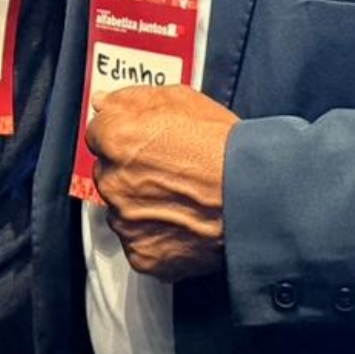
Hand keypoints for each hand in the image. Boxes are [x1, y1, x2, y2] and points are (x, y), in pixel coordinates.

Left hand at [88, 84, 237, 282]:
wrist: (256, 199)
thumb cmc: (225, 149)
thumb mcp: (182, 99)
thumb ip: (133, 99)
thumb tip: (106, 102)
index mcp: (117, 139)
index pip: (98, 132)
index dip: (123, 134)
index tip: (143, 140)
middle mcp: (113, 182)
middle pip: (109, 171)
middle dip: (130, 169)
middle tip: (169, 169)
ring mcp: (126, 222)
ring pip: (122, 208)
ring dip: (141, 203)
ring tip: (180, 197)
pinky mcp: (142, 254)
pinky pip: (139, 240)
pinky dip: (155, 234)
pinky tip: (182, 220)